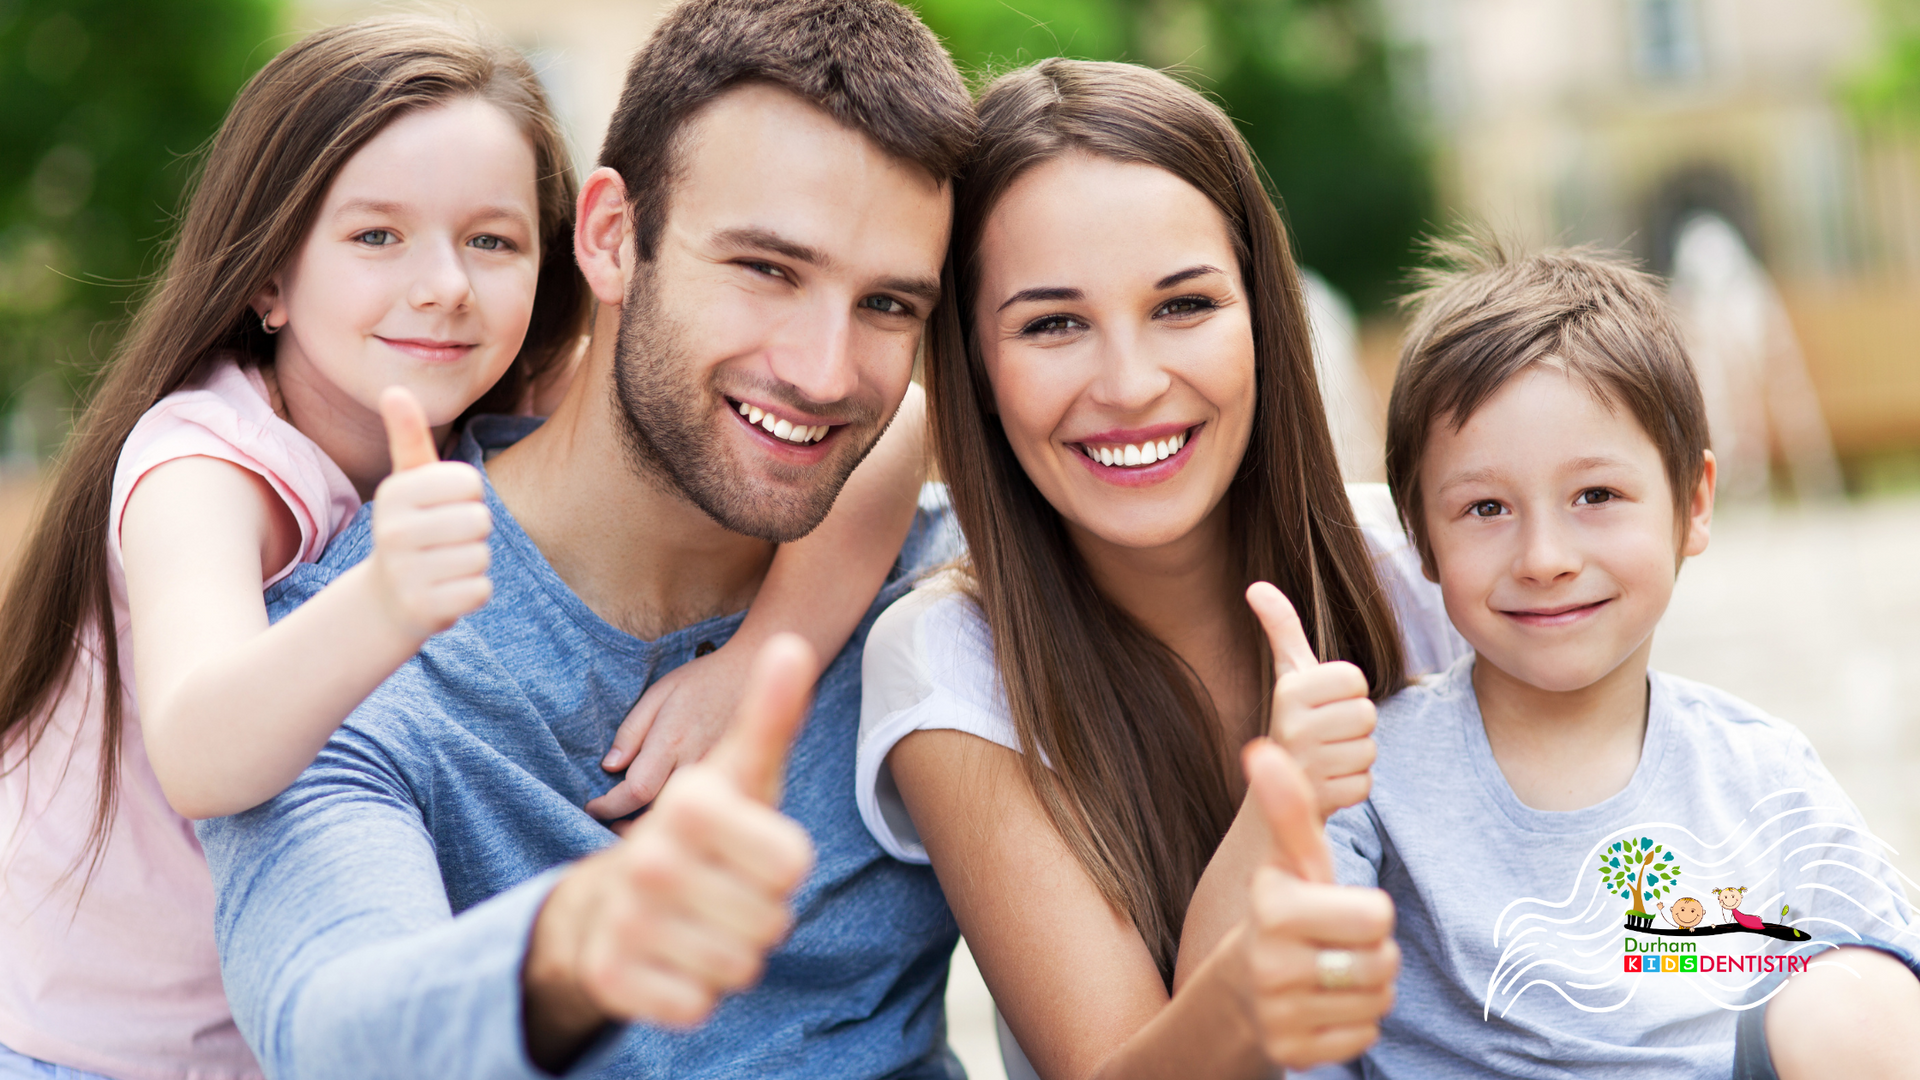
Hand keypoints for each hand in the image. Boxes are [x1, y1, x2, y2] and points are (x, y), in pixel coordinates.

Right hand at [368, 387, 491, 640]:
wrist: (386, 598)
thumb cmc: (411, 528)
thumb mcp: (407, 482)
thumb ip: (407, 437)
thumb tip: (393, 389)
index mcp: (394, 493)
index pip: (470, 482)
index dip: (467, 497)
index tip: (441, 508)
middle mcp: (394, 531)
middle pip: (480, 520)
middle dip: (473, 532)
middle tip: (444, 542)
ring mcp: (406, 572)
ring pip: (481, 556)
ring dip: (472, 563)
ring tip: (442, 566)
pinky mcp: (424, 608)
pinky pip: (480, 590)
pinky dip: (472, 593)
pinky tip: (444, 592)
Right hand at [522, 635, 818, 1068]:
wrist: (613, 896)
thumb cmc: (702, 827)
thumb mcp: (740, 770)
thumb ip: (770, 714)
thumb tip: (793, 647)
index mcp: (689, 803)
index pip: (792, 863)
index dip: (783, 864)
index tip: (749, 847)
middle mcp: (649, 859)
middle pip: (773, 922)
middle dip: (760, 912)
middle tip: (726, 890)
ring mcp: (626, 919)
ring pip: (741, 967)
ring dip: (732, 952)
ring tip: (702, 921)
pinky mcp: (612, 977)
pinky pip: (697, 1005)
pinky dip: (695, 992)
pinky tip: (675, 959)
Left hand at [588, 642, 765, 820]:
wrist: (755, 674)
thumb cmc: (703, 681)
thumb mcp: (658, 693)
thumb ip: (632, 731)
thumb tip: (609, 767)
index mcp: (672, 742)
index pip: (635, 791)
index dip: (609, 806)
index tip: (593, 807)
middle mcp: (696, 764)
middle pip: (657, 813)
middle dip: (626, 824)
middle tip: (608, 822)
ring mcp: (719, 777)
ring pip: (682, 817)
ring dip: (654, 826)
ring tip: (631, 826)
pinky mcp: (737, 782)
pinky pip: (705, 809)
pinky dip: (682, 817)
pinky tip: (669, 818)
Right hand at [1242, 739, 1398, 1069]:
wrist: (1238, 990)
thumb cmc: (1282, 911)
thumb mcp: (1286, 862)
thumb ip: (1286, 807)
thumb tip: (1261, 747)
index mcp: (1272, 907)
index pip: (1377, 915)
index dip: (1366, 913)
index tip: (1329, 910)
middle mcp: (1268, 962)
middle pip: (1384, 962)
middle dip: (1372, 952)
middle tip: (1337, 945)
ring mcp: (1277, 1013)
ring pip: (1377, 1001)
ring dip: (1366, 988)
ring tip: (1330, 974)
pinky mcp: (1290, 1053)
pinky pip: (1363, 1037)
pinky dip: (1353, 1024)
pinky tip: (1322, 1007)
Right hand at [1247, 582, 1376, 817]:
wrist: (1269, 794)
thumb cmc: (1294, 722)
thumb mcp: (1288, 675)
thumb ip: (1281, 629)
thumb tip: (1256, 585)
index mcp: (1290, 691)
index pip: (1354, 679)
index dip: (1348, 691)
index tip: (1325, 703)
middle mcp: (1294, 727)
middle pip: (1366, 715)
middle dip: (1354, 726)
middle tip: (1327, 734)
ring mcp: (1306, 767)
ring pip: (1368, 751)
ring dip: (1353, 757)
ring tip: (1325, 759)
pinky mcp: (1320, 800)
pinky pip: (1363, 784)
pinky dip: (1350, 786)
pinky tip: (1326, 784)